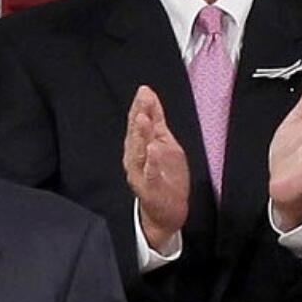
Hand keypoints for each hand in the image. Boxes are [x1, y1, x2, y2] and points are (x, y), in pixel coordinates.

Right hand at [123, 85, 189, 249]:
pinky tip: (152, 150)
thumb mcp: (165, 144)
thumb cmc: (165, 176)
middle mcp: (135, 157)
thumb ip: (156, 124)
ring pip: (139, 151)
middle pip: (135, 133)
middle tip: (143, 97)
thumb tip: (150, 99)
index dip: (141, 106)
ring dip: (141, 135)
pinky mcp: (150, 188)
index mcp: (139, 146)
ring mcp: (141, 173)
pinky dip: (151, 162)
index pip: (138, 122)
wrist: (166, 211)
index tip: (145, 90)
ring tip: (144, 118)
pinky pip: (150, 173)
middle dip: (139, 114)